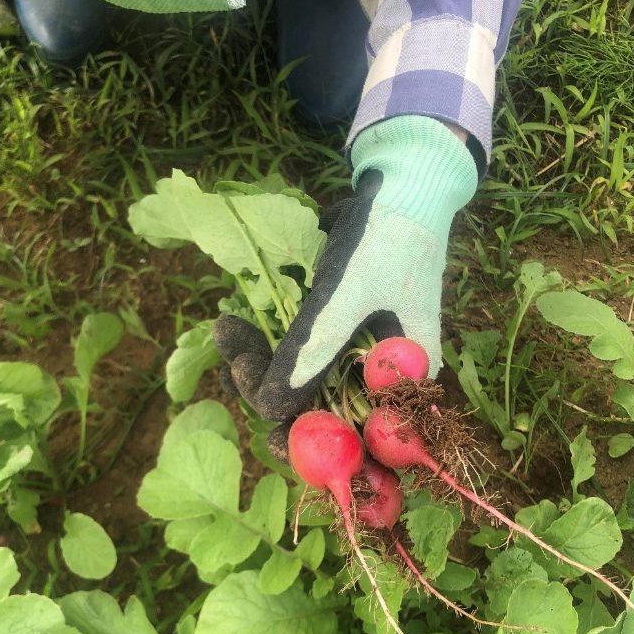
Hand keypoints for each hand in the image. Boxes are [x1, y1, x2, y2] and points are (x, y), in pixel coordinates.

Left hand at [213, 116, 477, 432]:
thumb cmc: (386, 239)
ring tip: (227, 336)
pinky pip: (301, 356)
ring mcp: (362, 359)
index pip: (356, 439)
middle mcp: (385, 380)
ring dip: (262, 368)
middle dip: (272, 396)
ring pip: (305, 386)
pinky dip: (268, 347)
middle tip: (231, 365)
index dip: (309, 444)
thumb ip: (312, 350)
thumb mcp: (347, 294)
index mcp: (405, 383)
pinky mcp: (341, 336)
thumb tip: (271, 408)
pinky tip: (235, 331)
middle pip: (323, 416)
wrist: (406, 188)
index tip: (264, 433)